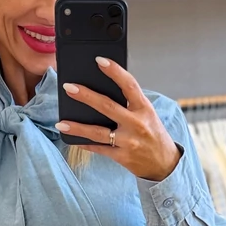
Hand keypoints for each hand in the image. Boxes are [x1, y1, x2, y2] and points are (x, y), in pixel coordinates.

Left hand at [55, 58, 181, 181]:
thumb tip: (100, 90)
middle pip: (107, 106)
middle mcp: (137, 124)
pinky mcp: (122, 157)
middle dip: (86, 96)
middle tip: (68, 87)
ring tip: (61, 122)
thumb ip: (130, 103)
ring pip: (98, 132)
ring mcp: (129, 141)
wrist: (165, 164)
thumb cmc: (153, 134)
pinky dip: (85, 143)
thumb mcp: (148, 114)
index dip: (114, 71)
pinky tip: (72, 138)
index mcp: (144, 108)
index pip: (129, 85)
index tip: (99, 60)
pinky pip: (99, 149)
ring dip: (77, 127)